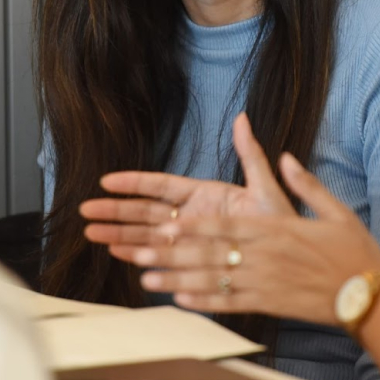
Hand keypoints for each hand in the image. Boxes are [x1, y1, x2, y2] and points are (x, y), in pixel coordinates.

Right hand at [81, 113, 296, 248]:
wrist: (293, 259)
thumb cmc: (280, 223)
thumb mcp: (265, 187)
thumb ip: (250, 153)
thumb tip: (243, 117)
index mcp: (204, 194)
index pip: (160, 186)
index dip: (133, 183)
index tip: (107, 181)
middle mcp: (192, 216)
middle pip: (145, 212)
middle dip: (115, 212)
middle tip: (86, 212)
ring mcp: (190, 240)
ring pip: (147, 236)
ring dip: (119, 235)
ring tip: (92, 235)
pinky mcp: (193, 262)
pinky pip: (162, 259)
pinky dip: (139, 256)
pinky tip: (118, 254)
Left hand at [109, 153, 379, 325]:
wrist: (370, 294)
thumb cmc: (354, 251)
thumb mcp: (335, 209)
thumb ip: (305, 183)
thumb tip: (286, 156)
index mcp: (277, 230)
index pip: (226, 225)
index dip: (193, 225)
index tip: (167, 223)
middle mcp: (265, 256)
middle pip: (209, 252)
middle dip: (171, 252)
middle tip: (139, 251)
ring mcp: (264, 283)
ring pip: (212, 280)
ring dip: (176, 279)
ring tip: (147, 278)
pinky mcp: (269, 305)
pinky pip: (230, 304)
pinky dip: (204, 303)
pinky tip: (181, 301)